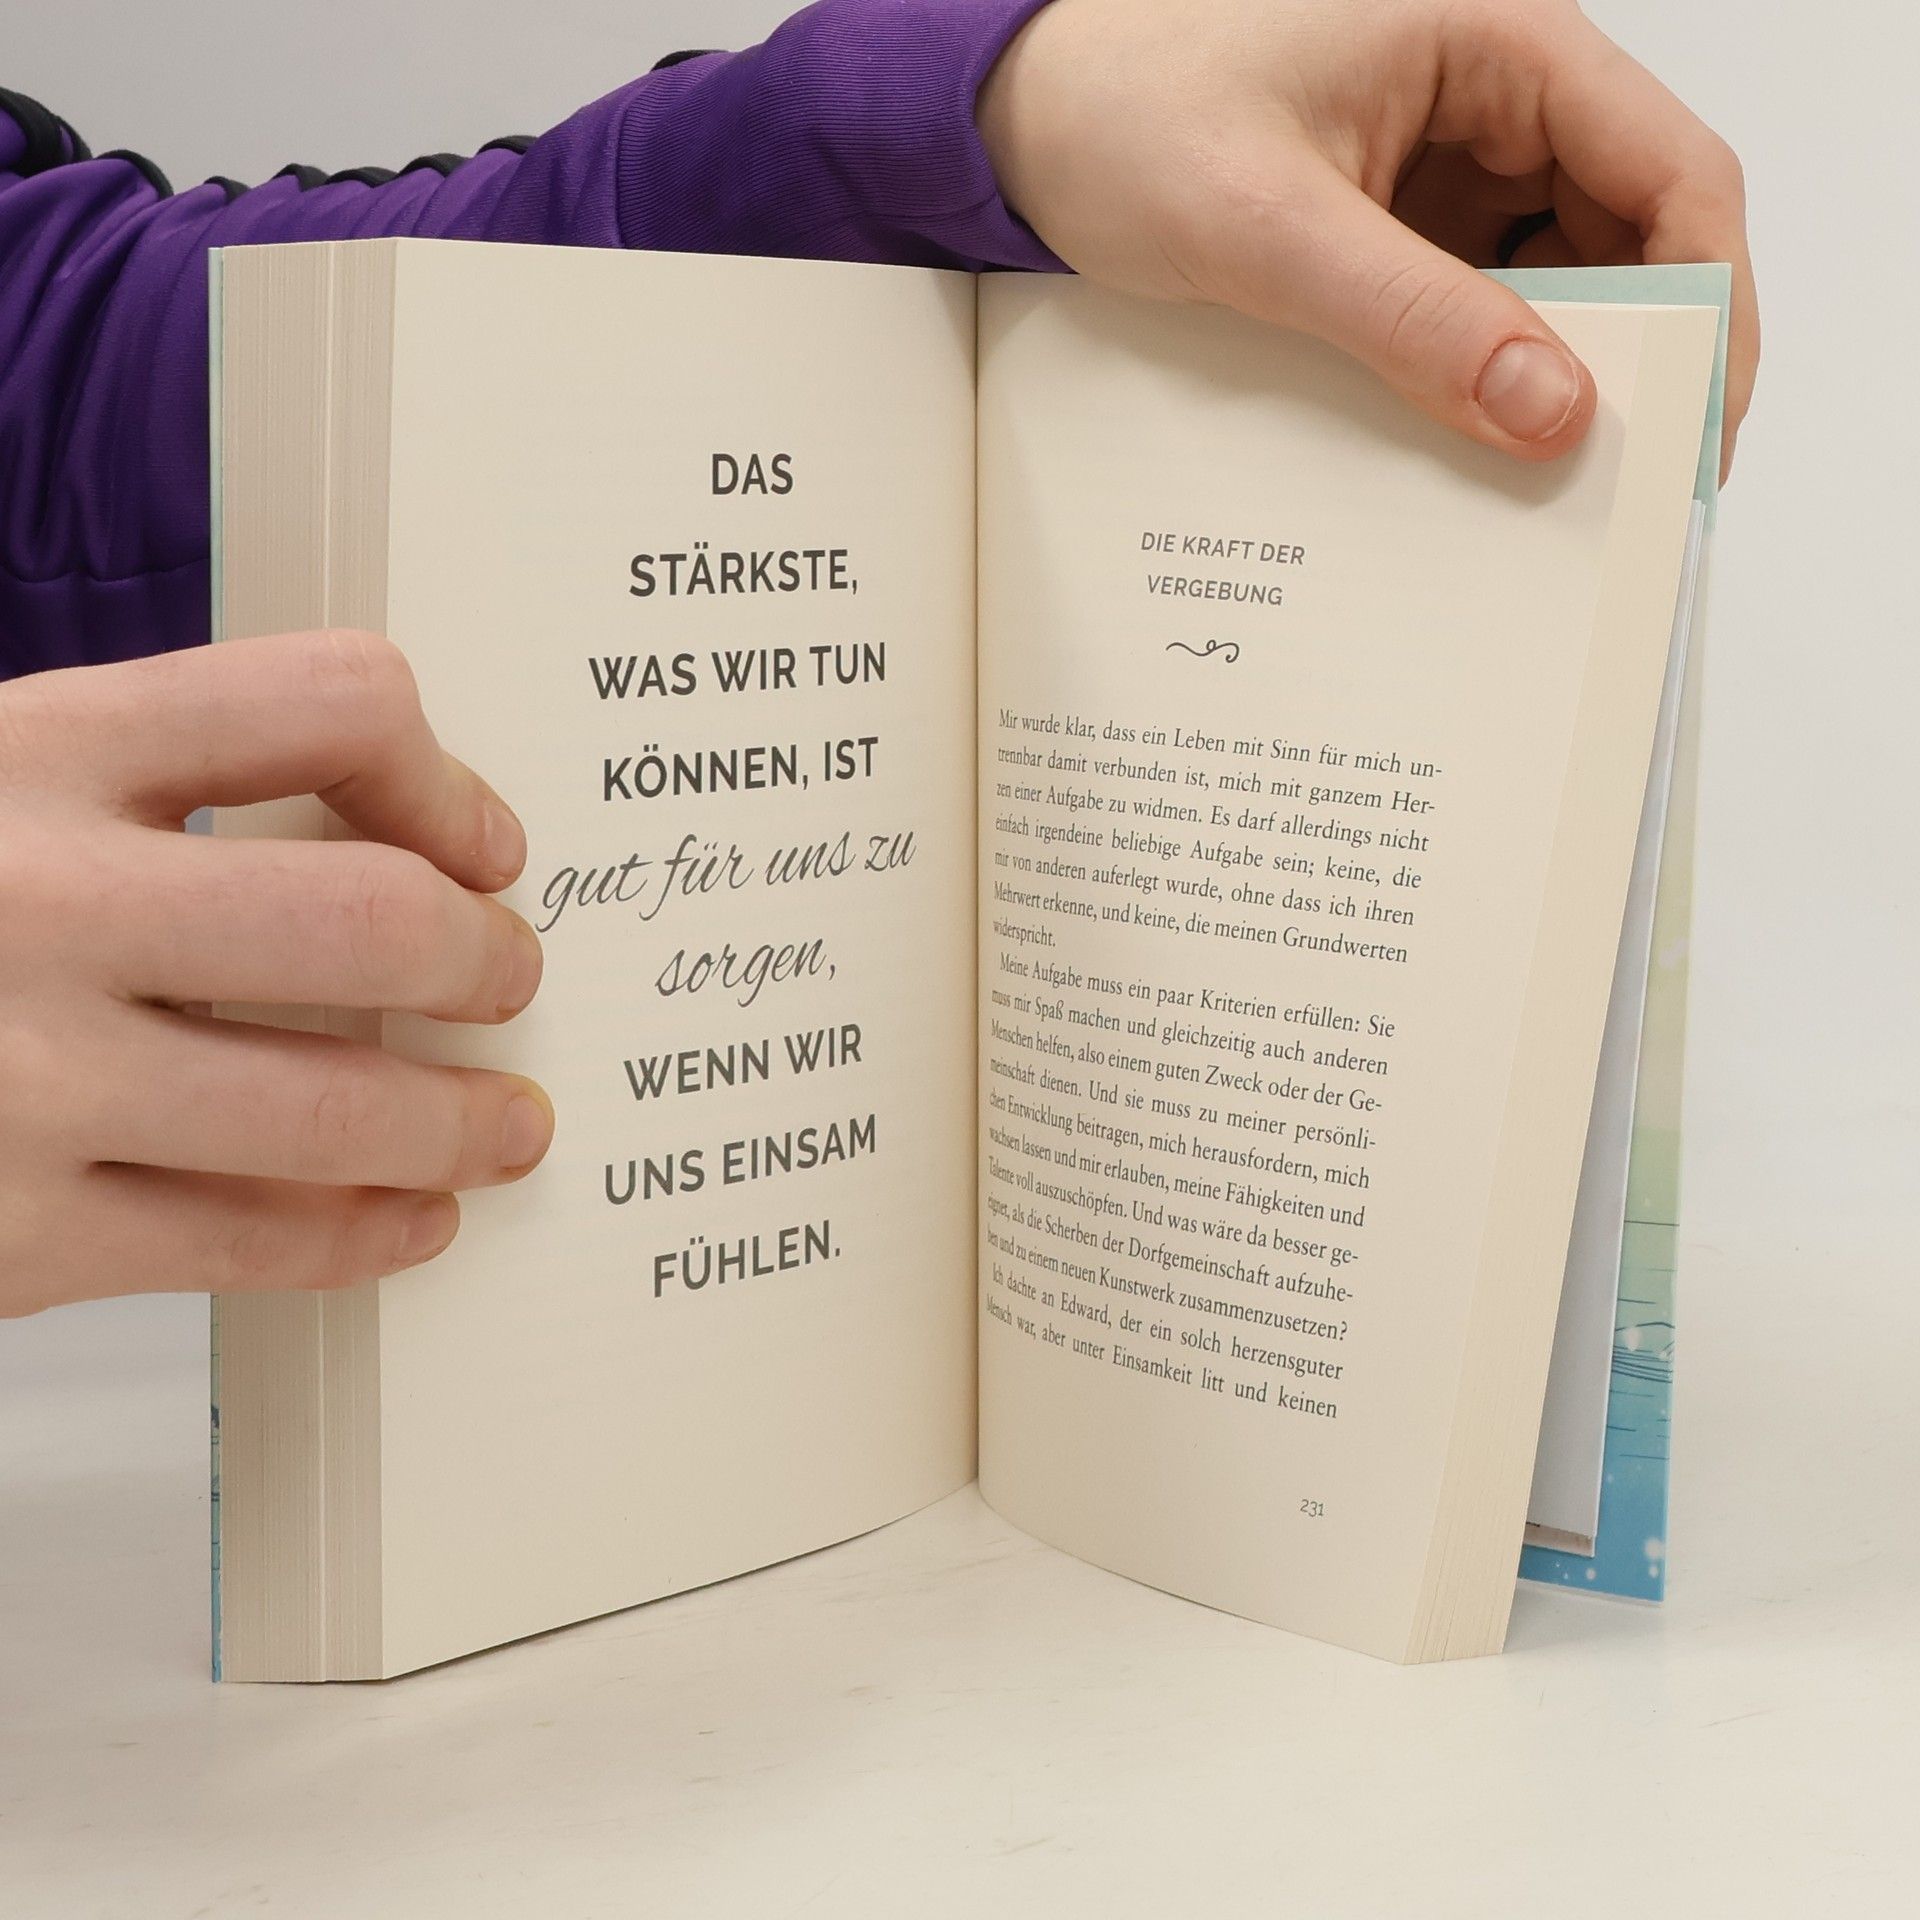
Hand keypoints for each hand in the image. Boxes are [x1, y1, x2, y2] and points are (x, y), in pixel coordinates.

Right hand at [0, 630, 551, 1316]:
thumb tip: (386, 836)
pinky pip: (248, 1241)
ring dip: (463, 1121)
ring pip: (338, 1106)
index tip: (481, 842)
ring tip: (508, 1125)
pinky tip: (406, 1223)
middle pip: (375, 917)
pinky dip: (360, 1236)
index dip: (442, 773)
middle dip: (485, 958)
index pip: (327, 701)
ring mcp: (21, 1080)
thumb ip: (144, 785)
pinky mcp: (10, 1235)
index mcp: (27, 749)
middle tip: (509, 978)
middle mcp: (34, 901)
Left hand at [979, 0, 1756, 476]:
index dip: (1711, 301)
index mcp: (1497, 43)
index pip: (1670, 169)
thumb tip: (1553, 408)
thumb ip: (1411, 317)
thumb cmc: (1121, 114)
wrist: (1018, 119)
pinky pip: (1474, 302)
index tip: (1701, 425)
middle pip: (1632, 233)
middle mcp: (1492, 95)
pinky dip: (1478, 373)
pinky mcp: (1397, 222)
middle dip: (1641, 355)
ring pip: (1557, 279)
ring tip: (1546, 483)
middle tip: (1626, 486)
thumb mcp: (1269, 227)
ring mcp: (1447, 163)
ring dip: (1558, 374)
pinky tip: (1463, 445)